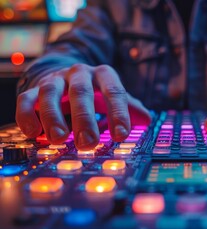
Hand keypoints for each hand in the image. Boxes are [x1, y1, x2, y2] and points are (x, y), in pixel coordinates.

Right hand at [16, 64, 150, 149]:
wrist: (65, 76)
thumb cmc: (95, 91)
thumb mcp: (114, 94)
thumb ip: (129, 106)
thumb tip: (147, 120)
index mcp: (103, 75)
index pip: (114, 91)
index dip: (118, 113)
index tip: (121, 136)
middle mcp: (79, 74)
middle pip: (81, 92)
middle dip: (85, 119)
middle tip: (89, 143)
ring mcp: (55, 80)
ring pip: (50, 93)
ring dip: (54, 117)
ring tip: (60, 139)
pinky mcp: (34, 89)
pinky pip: (26, 100)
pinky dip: (27, 115)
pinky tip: (34, 134)